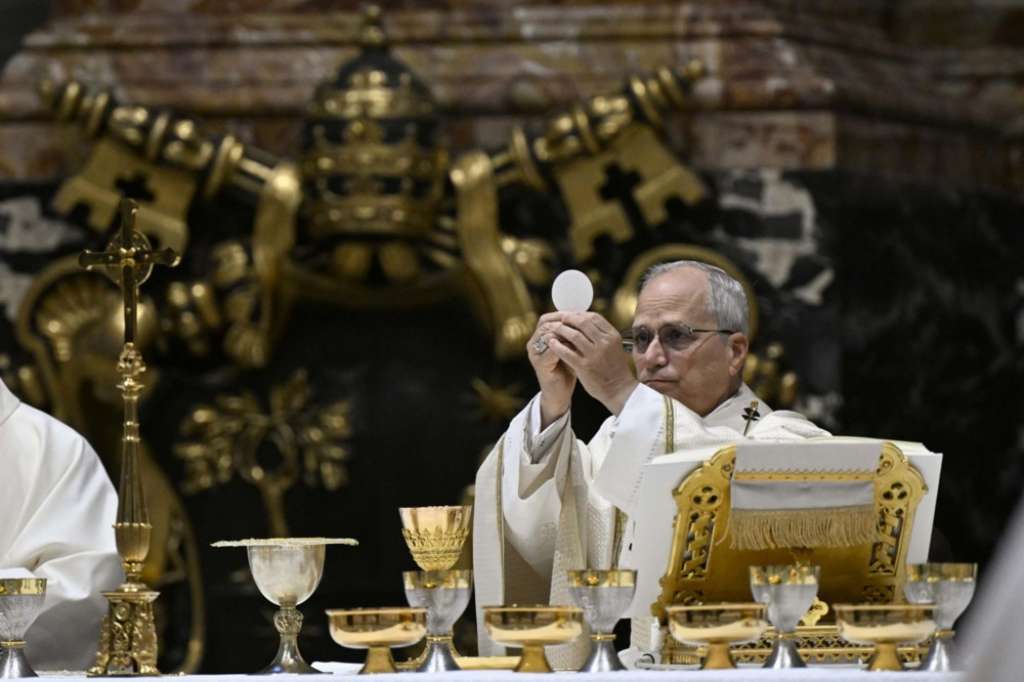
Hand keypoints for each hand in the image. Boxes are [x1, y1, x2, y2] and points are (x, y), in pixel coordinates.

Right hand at [528, 313, 576, 427]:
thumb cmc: (567, 369)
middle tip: (583, 325)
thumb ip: (573, 334)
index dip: (564, 315)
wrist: (559, 394)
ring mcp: (534, 353)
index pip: (548, 318)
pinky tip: (579, 349)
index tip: (582, 317)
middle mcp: (533, 343)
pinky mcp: (539, 364)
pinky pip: (552, 349)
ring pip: (548, 334)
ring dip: (566, 334)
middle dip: (565, 323)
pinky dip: (566, 347)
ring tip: (582, 336)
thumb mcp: (570, 348)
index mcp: (539, 337)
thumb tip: (586, 316)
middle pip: (546, 323)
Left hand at [546, 312, 637, 414]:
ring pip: (573, 334)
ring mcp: (594, 354)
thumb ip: (601, 335)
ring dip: (560, 329)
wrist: (619, 389)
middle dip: (568, 318)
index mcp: (612, 336)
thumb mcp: (613, 346)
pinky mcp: (584, 366)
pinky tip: (551, 343)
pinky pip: (567, 352)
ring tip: (552, 329)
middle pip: (582, 322)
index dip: (579, 314)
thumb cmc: (614, 368)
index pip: (594, 317)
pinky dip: (557, 345)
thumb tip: (583, 321)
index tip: (570, 315)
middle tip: (559, 319)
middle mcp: (604, 343)